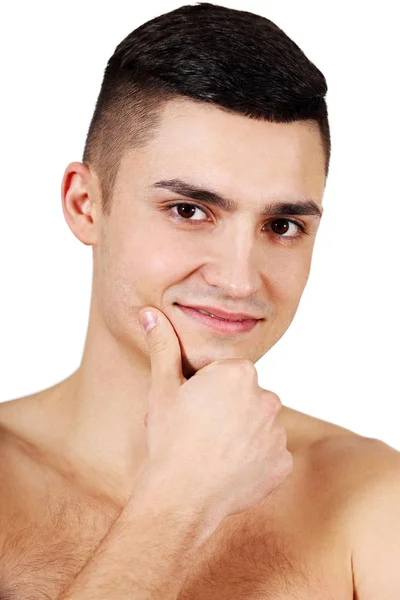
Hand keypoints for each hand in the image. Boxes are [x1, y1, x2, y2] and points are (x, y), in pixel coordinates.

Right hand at [137, 306, 292, 523]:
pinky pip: (269, 456)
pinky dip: (255, 462)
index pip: (230, 375)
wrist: (181, 495)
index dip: (209, 392)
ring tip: (214, 453)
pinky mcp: (282, 464)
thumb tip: (149, 311)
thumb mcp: (162, 387)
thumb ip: (162, 345)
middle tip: (201, 431)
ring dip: (243, 436)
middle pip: (247, 399)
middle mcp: (268, 398)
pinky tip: (230, 470)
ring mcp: (278, 434)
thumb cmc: (169, 438)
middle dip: (229, 411)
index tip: (194, 409)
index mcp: (240, 373)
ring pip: (259, 427)